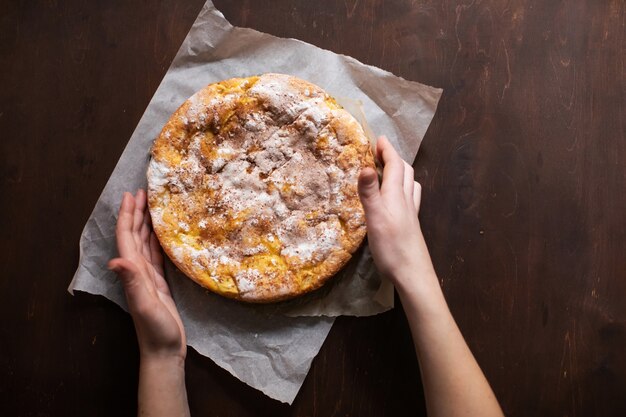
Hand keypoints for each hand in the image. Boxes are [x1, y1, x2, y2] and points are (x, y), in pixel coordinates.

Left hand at [108, 190, 185, 361]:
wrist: (164, 351)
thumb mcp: (145, 305)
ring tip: (152, 205)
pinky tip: (162, 232)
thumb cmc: (156, 330)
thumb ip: (132, 283)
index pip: (127, 238)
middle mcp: (137, 271)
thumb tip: (116, 260)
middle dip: (136, 213)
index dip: (127, 216)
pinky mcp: (159, 283)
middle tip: (144, 192)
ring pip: (145, 243)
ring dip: (146, 223)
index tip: (131, 195)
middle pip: (134, 235)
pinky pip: (156, 255)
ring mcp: (147, 277)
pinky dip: (157, 240)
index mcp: (133, 272)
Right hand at [358, 136, 435, 290]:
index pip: (395, 165)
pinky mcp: (411, 226)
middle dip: (395, 158)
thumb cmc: (392, 247)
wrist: (413, 275)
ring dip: (401, 172)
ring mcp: (411, 214)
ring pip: (411, 185)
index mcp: (397, 195)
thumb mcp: (375, 218)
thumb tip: (366, 165)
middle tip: (381, 152)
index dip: (387, 150)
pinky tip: (398, 200)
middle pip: (406, 172)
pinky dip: (403, 190)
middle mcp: (407, 201)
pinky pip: (410, 199)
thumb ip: (369, 192)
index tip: (378, 138)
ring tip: (390, 170)